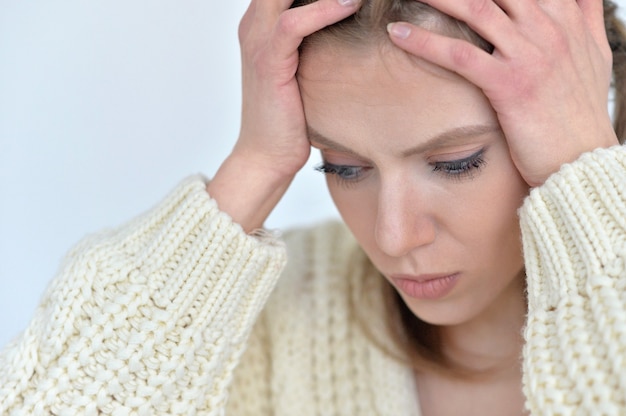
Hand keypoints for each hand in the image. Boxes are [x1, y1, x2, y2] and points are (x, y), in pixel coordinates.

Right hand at [208, 0, 359, 230]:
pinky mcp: (267, 62)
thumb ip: (316, 38)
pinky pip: (292, 24)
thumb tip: (354, 23)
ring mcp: (257, 41)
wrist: (269, 154)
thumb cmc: (292, 116)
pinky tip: (351, 5)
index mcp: (261, 22)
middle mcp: (255, 25)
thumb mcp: (303, 67)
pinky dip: (324, 10)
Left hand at [387, 0, 618, 185]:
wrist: (582, 157)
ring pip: (475, 9)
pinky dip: (424, 41)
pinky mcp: (509, 84)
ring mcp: (529, 54)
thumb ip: (584, 18)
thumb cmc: (582, 110)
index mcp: (565, 17)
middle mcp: (548, 28)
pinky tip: (396, 33)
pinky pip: (460, 54)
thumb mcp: (595, 54)